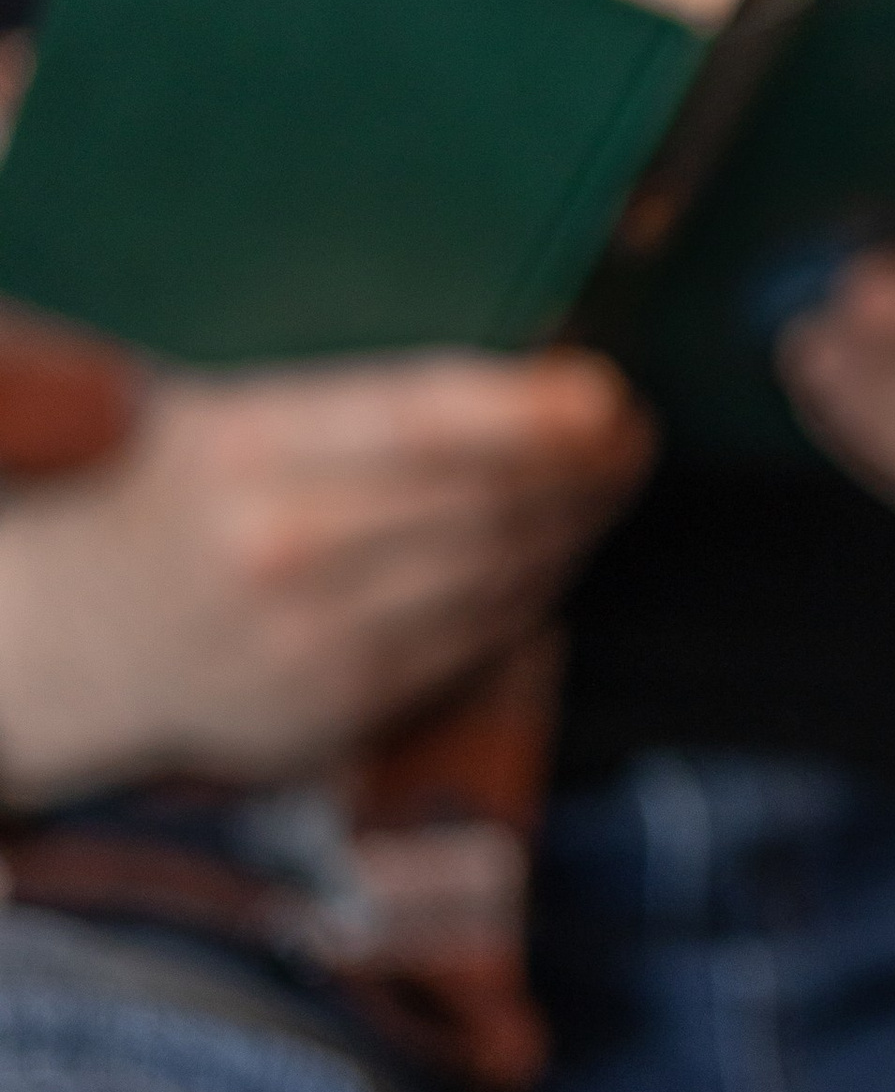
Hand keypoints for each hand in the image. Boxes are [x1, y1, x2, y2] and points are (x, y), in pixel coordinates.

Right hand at [0, 348, 651, 801]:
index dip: (538, 412)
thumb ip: (353, 406)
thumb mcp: (223, 413)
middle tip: (630, 430)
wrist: (66, 635)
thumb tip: (518, 385)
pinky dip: (533, 589)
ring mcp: (312, 640)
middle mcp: (282, 548)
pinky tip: (557, 550)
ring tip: (612, 478)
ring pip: (496, 574)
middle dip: (582, 466)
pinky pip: (473, 640)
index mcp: (248, 448)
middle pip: (486, 502)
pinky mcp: (337, 706)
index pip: (430, 424)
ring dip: (575, 525)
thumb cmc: (164, 494)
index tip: (606, 392)